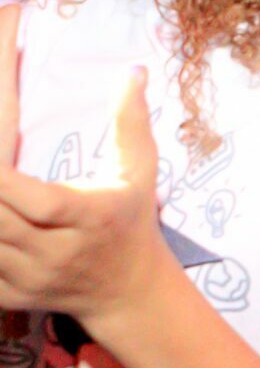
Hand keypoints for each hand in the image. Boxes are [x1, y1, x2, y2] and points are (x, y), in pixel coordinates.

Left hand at [0, 8, 168, 325]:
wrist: (131, 291)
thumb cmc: (132, 219)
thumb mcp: (139, 171)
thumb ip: (130, 122)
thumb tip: (132, 71)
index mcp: (92, 217)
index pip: (43, 203)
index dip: (7, 185)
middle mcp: (61, 252)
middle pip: (2, 223)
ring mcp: (34, 278)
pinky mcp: (14, 296)